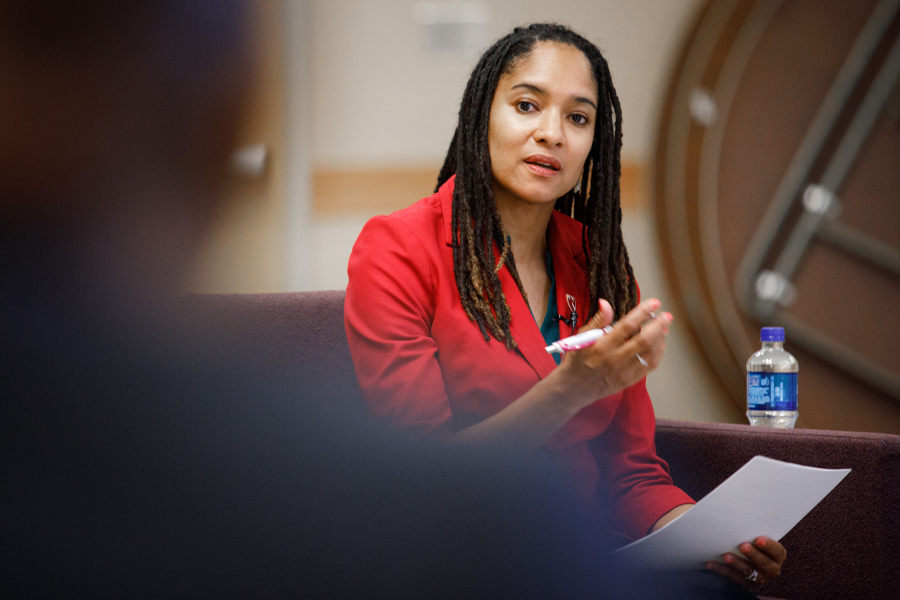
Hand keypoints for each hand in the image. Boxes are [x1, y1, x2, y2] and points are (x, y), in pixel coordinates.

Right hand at [554, 298, 671, 407]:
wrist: (574, 388)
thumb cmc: (577, 360)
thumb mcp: (581, 337)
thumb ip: (597, 320)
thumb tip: (606, 302)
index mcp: (602, 346)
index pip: (627, 326)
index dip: (643, 312)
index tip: (654, 303)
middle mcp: (615, 359)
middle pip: (644, 340)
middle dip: (659, 326)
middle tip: (667, 316)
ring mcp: (624, 372)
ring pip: (649, 353)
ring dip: (660, 339)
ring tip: (664, 328)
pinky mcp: (629, 380)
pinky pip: (649, 366)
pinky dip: (658, 354)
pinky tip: (659, 344)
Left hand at [706, 537, 785, 585]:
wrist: (752, 557)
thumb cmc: (755, 540)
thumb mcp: (760, 535)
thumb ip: (755, 529)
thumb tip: (740, 509)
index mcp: (777, 556)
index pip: (776, 551)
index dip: (769, 546)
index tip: (758, 539)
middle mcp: (771, 568)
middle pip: (763, 563)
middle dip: (752, 554)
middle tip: (742, 546)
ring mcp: (759, 577)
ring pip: (748, 571)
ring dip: (736, 563)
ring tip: (726, 556)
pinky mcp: (745, 582)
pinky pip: (733, 577)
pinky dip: (721, 570)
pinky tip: (711, 564)